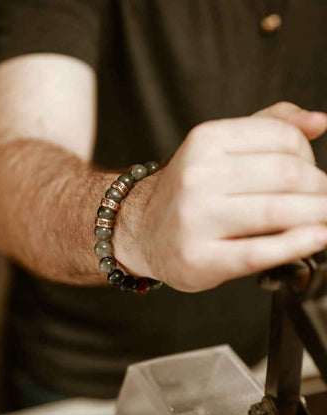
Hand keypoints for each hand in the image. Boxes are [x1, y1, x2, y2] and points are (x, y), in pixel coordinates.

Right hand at [131, 102, 326, 291]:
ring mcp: (195, 218)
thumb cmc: (187, 192)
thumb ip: (267, 127)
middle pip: (288, 174)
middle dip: (320, 189)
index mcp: (204, 141)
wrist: (141, 230)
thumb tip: (317, 121)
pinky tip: (317, 238)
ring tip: (325, 218)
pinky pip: (260, 252)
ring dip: (319, 215)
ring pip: (279, 212)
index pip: (283, 137)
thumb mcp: (216, 148)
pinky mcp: (199, 257)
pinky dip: (298, 245)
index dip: (310, 156)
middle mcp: (196, 175)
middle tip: (322, 200)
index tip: (310, 174)